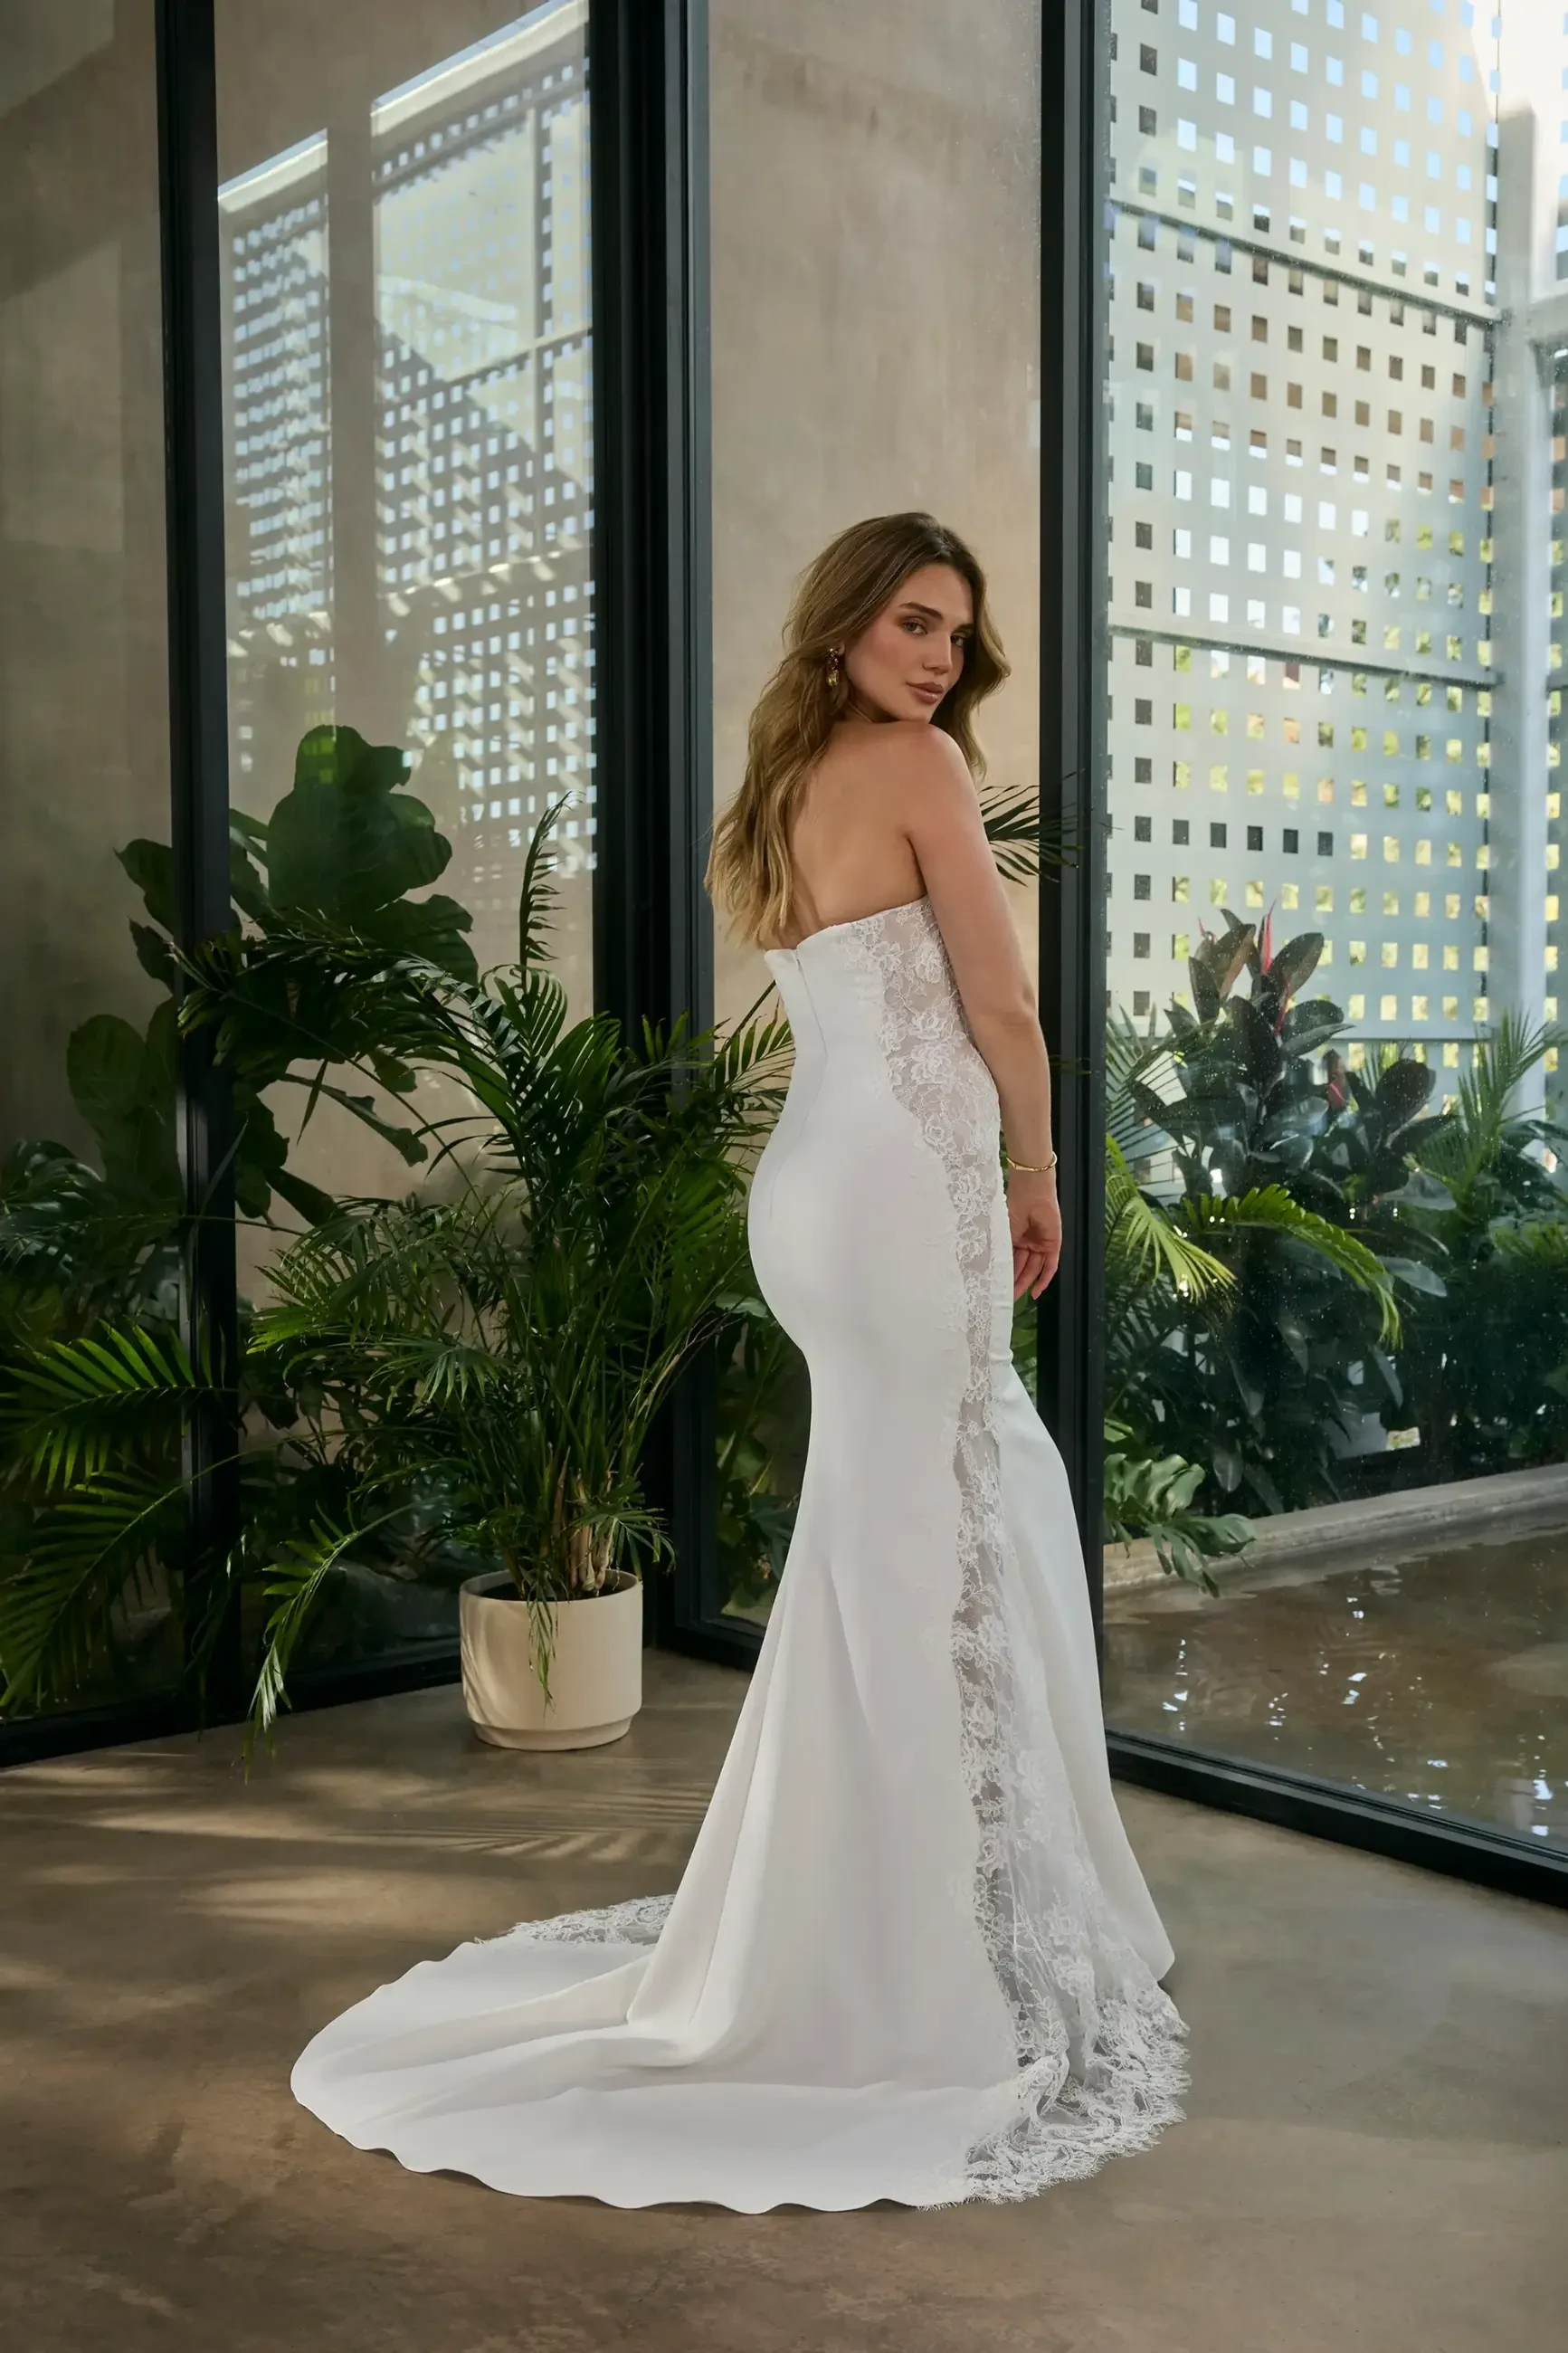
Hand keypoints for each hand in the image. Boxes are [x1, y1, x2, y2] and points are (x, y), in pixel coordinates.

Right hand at [1007, 1170, 1060, 1300]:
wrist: (1031, 1193)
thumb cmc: (1013, 1207)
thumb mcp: (1003, 1233)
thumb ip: (1001, 1252)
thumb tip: (990, 1271)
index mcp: (1013, 1237)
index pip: (1009, 1260)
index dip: (1004, 1274)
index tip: (995, 1288)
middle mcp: (1027, 1242)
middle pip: (1021, 1267)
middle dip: (1014, 1283)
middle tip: (1005, 1298)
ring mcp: (1040, 1244)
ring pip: (1033, 1269)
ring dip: (1026, 1283)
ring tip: (1015, 1297)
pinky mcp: (1053, 1245)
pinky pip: (1049, 1266)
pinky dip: (1044, 1280)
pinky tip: (1036, 1292)